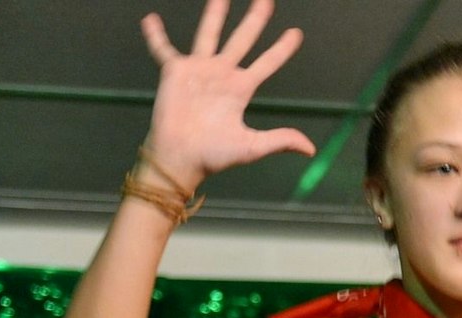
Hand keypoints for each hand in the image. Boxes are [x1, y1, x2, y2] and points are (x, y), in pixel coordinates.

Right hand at [139, 0, 315, 185]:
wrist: (180, 159)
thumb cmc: (213, 155)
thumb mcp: (251, 147)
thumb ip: (280, 140)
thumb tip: (310, 149)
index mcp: (241, 89)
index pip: (267, 63)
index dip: (282, 49)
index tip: (296, 33)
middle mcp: (221, 75)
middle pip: (242, 39)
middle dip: (255, 19)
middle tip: (266, 0)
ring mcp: (198, 71)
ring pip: (209, 34)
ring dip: (215, 14)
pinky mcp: (174, 72)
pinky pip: (163, 49)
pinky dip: (156, 35)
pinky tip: (151, 19)